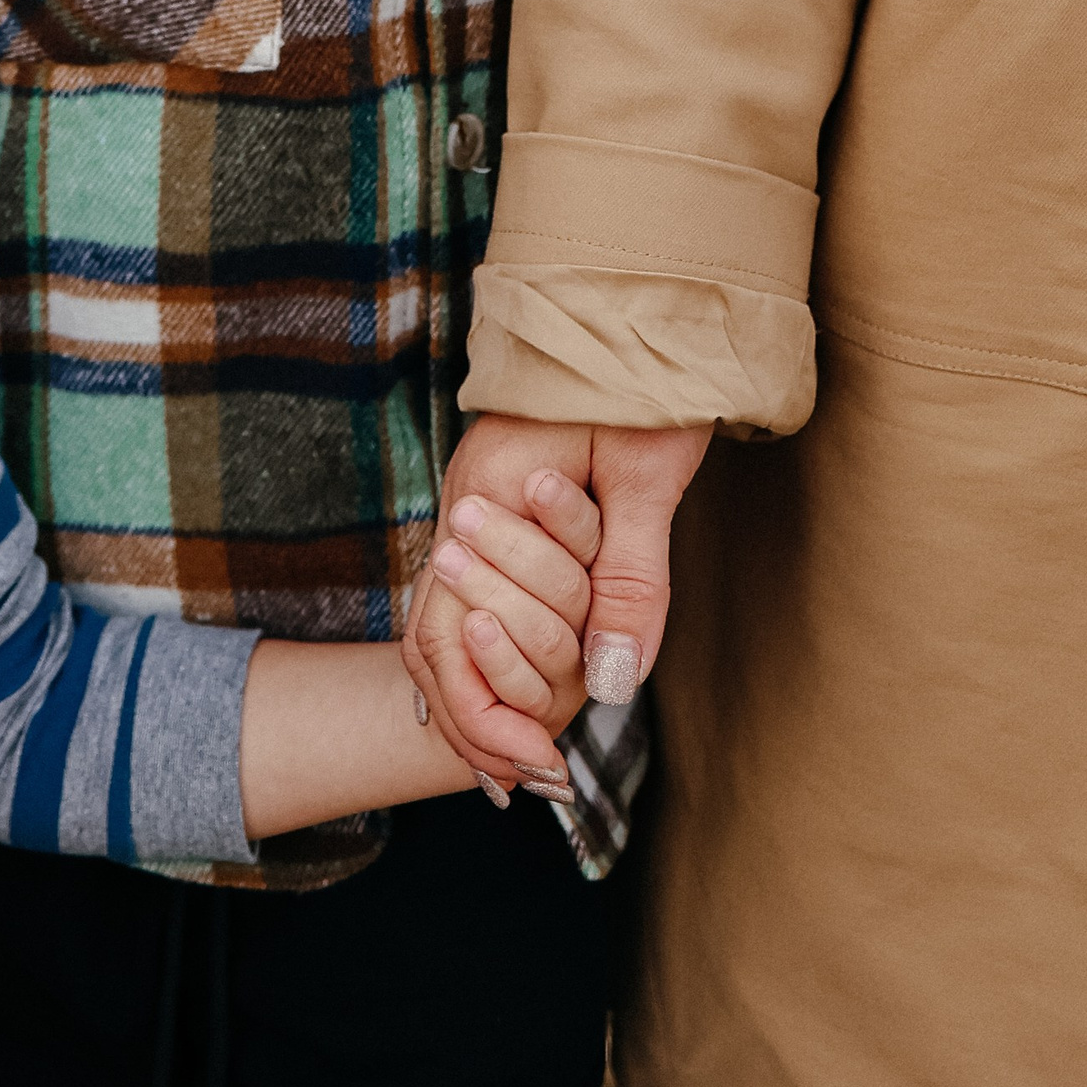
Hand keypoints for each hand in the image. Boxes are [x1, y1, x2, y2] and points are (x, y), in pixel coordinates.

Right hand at [404, 417, 711, 783]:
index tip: (541, 770)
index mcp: (488, 496)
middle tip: (533, 783)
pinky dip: (487, 654)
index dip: (490, 714)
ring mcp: (475, 505)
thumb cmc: (645, 381)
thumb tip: (612, 684)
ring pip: (447, 620)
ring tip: (515, 761)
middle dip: (483, 718)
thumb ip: (628, 582)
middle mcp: (465, 505)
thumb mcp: (647, 481)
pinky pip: (472, 594)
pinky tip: (510, 693)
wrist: (635, 302)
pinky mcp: (500, 506)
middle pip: (438, 637)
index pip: (453, 632)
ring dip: (481, 693)